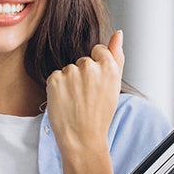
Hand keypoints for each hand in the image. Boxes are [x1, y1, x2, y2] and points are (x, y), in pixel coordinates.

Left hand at [45, 30, 124, 152]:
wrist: (83, 139)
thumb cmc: (100, 115)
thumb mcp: (114, 85)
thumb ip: (117, 56)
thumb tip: (118, 34)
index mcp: (108, 66)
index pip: (98, 51)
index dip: (96, 68)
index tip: (96, 85)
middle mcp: (90, 67)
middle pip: (82, 61)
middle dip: (82, 76)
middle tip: (86, 98)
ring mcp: (71, 72)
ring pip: (68, 70)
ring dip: (69, 83)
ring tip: (76, 102)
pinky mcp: (55, 80)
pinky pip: (55, 77)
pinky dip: (57, 89)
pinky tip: (64, 102)